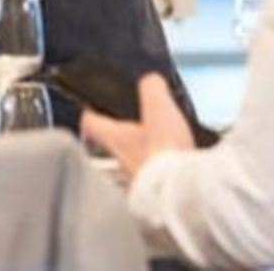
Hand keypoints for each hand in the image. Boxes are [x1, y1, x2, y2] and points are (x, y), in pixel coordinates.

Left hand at [80, 74, 198, 180]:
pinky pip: (154, 172)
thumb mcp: (158, 107)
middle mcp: (121, 160)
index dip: (91, 111)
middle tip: (138, 119)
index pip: (90, 122)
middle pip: (114, 140)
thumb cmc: (164, 153)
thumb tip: (151, 81)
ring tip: (165, 137)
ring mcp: (138, 177)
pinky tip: (178, 158)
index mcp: (115, 138)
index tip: (94, 106)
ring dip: (146, 147)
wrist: (183, 192)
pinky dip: (163, 164)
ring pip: (135, 157)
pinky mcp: (156, 189)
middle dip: (125, 129)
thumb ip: (151, 87)